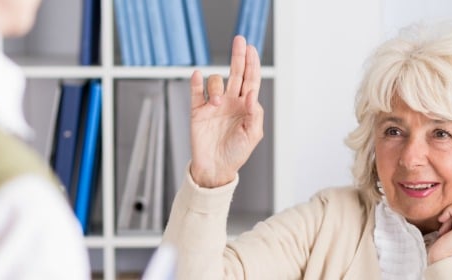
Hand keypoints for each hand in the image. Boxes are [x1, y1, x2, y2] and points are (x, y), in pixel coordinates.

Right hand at [188, 36, 262, 187]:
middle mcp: (231, 101)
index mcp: (246, 106)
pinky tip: (197, 76)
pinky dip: (196, 83)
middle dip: (238, 57)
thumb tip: (253, 94)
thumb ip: (255, 114)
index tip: (252, 49)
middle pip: (235, 73)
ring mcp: (214, 105)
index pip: (250, 80)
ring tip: (216, 102)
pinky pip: (196, 92)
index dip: (252, 64)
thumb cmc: (236, 153)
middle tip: (240, 41)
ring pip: (216, 82)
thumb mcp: (252, 135)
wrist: (215, 168)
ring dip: (216, 87)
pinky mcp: (198, 111)